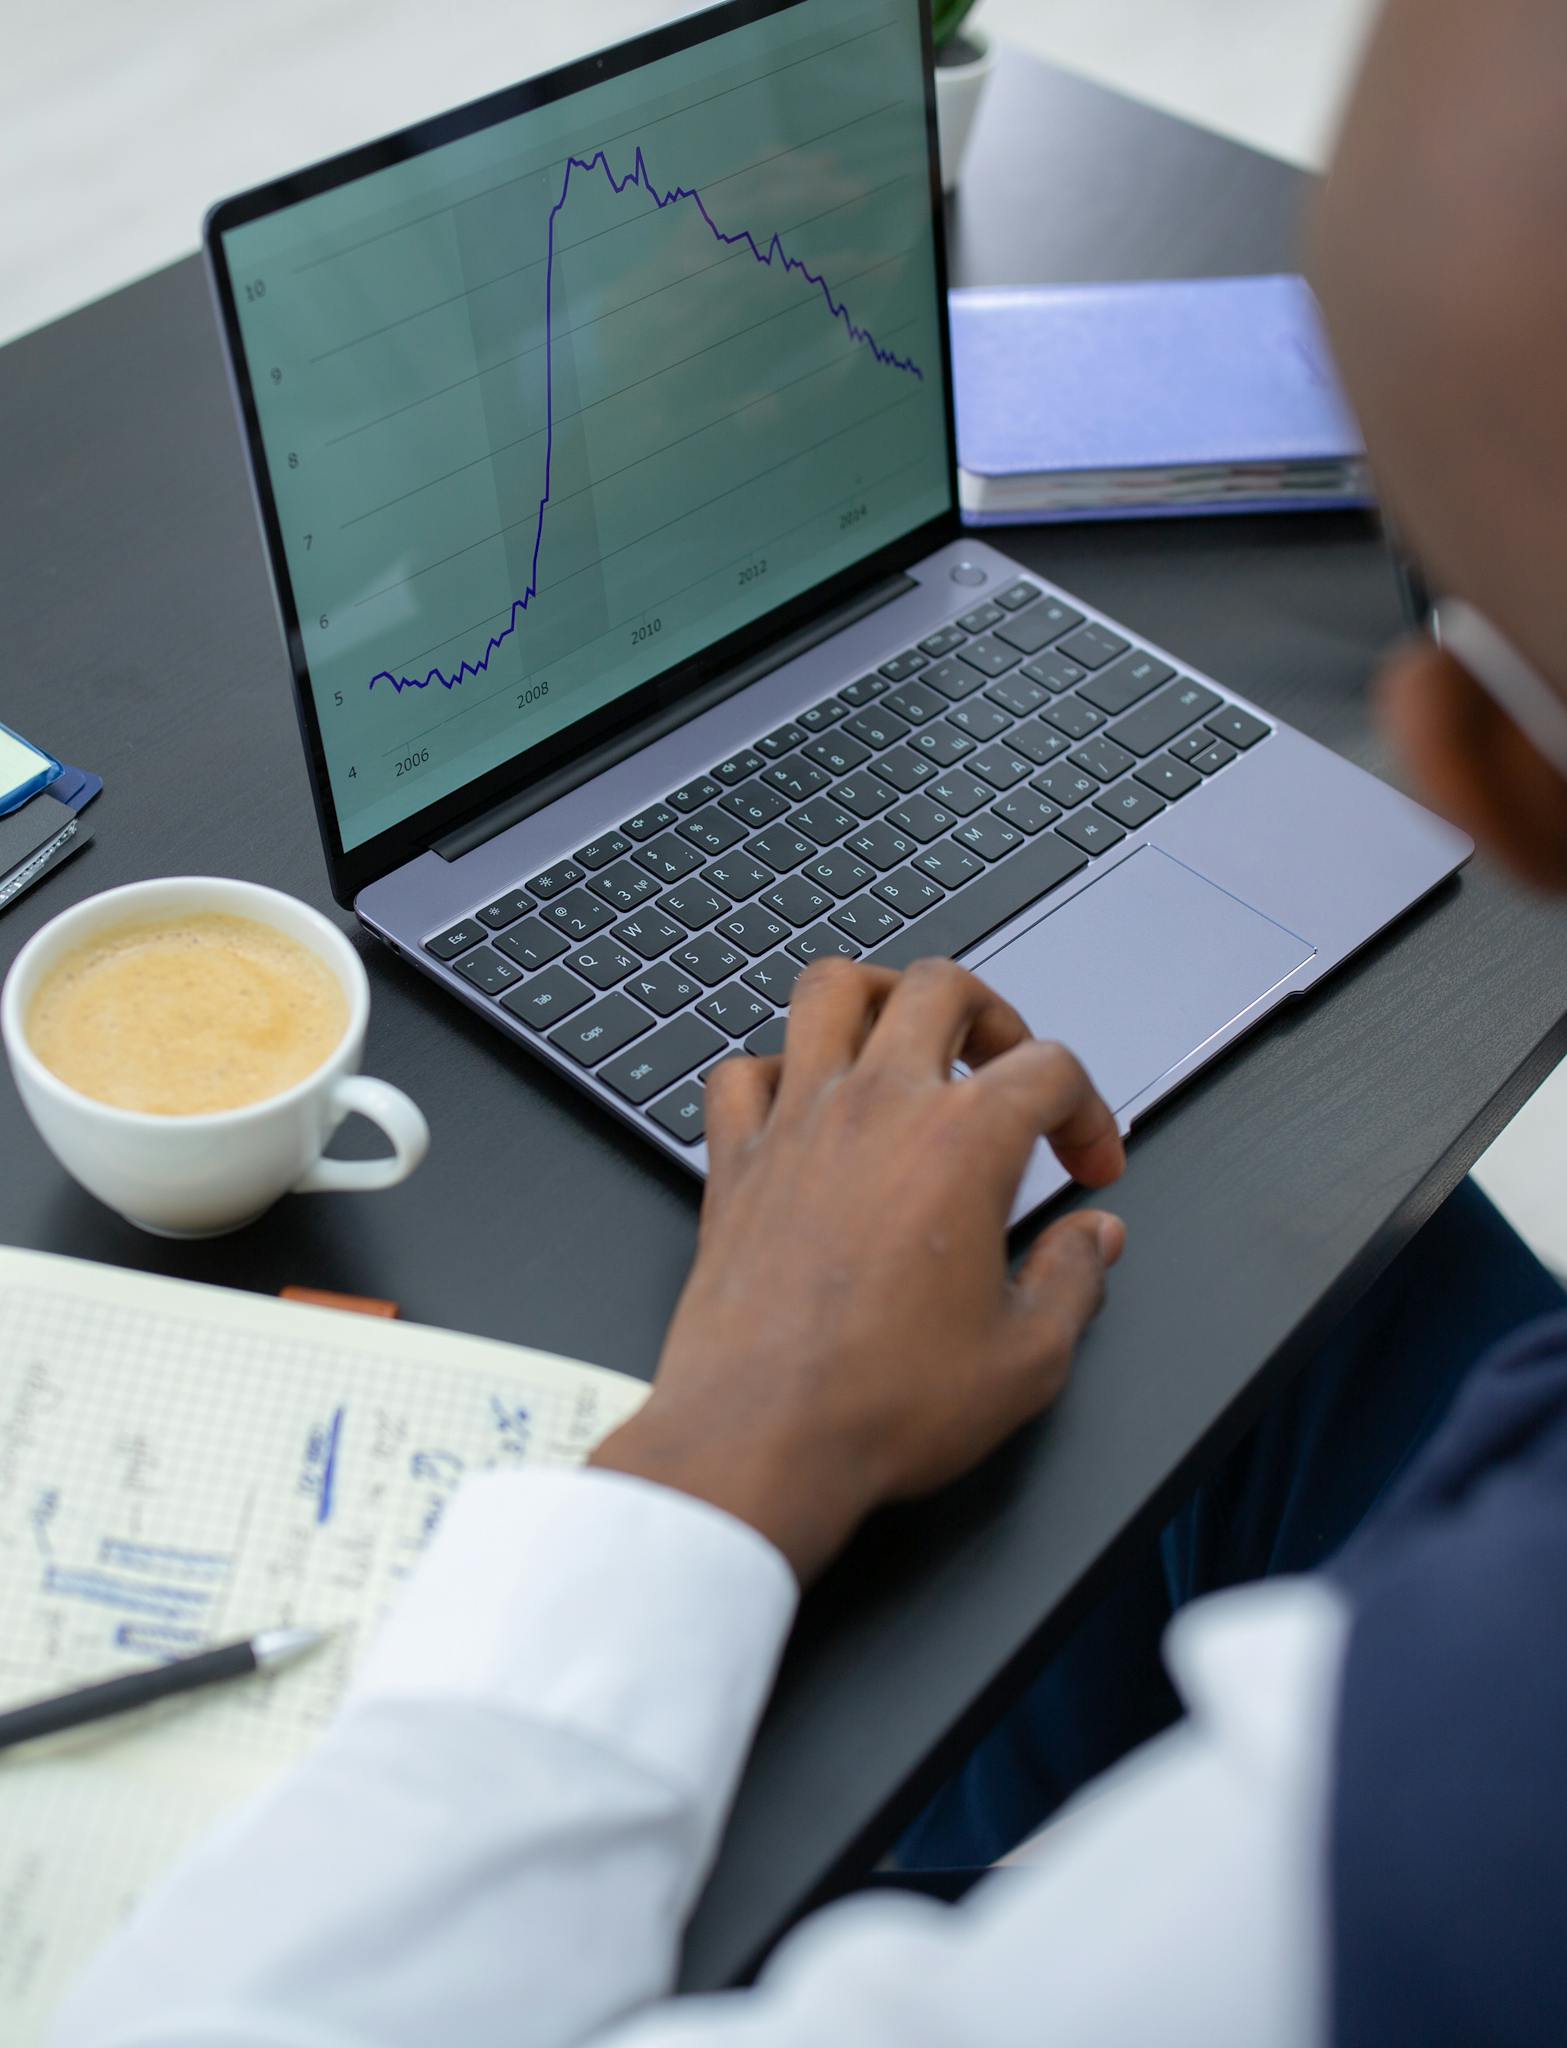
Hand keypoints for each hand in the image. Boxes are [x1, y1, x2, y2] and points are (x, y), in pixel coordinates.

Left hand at [591, 957, 1126, 1582]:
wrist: (758, 1441)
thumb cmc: (884, 1405)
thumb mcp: (1026, 1360)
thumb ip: (1074, 1282)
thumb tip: (1094, 1240)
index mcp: (961, 1142)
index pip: (1050, 1068)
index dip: (1089, 1111)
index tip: (1089, 1167)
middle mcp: (875, 1106)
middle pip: (939, 986)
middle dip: (993, 1014)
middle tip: (1005, 1071)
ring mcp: (795, 1123)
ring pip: (829, 990)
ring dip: (877, 997)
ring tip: (904, 1040)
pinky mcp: (733, 1160)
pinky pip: (740, 1070)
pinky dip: (773, 1070)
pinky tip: (802, 1108)